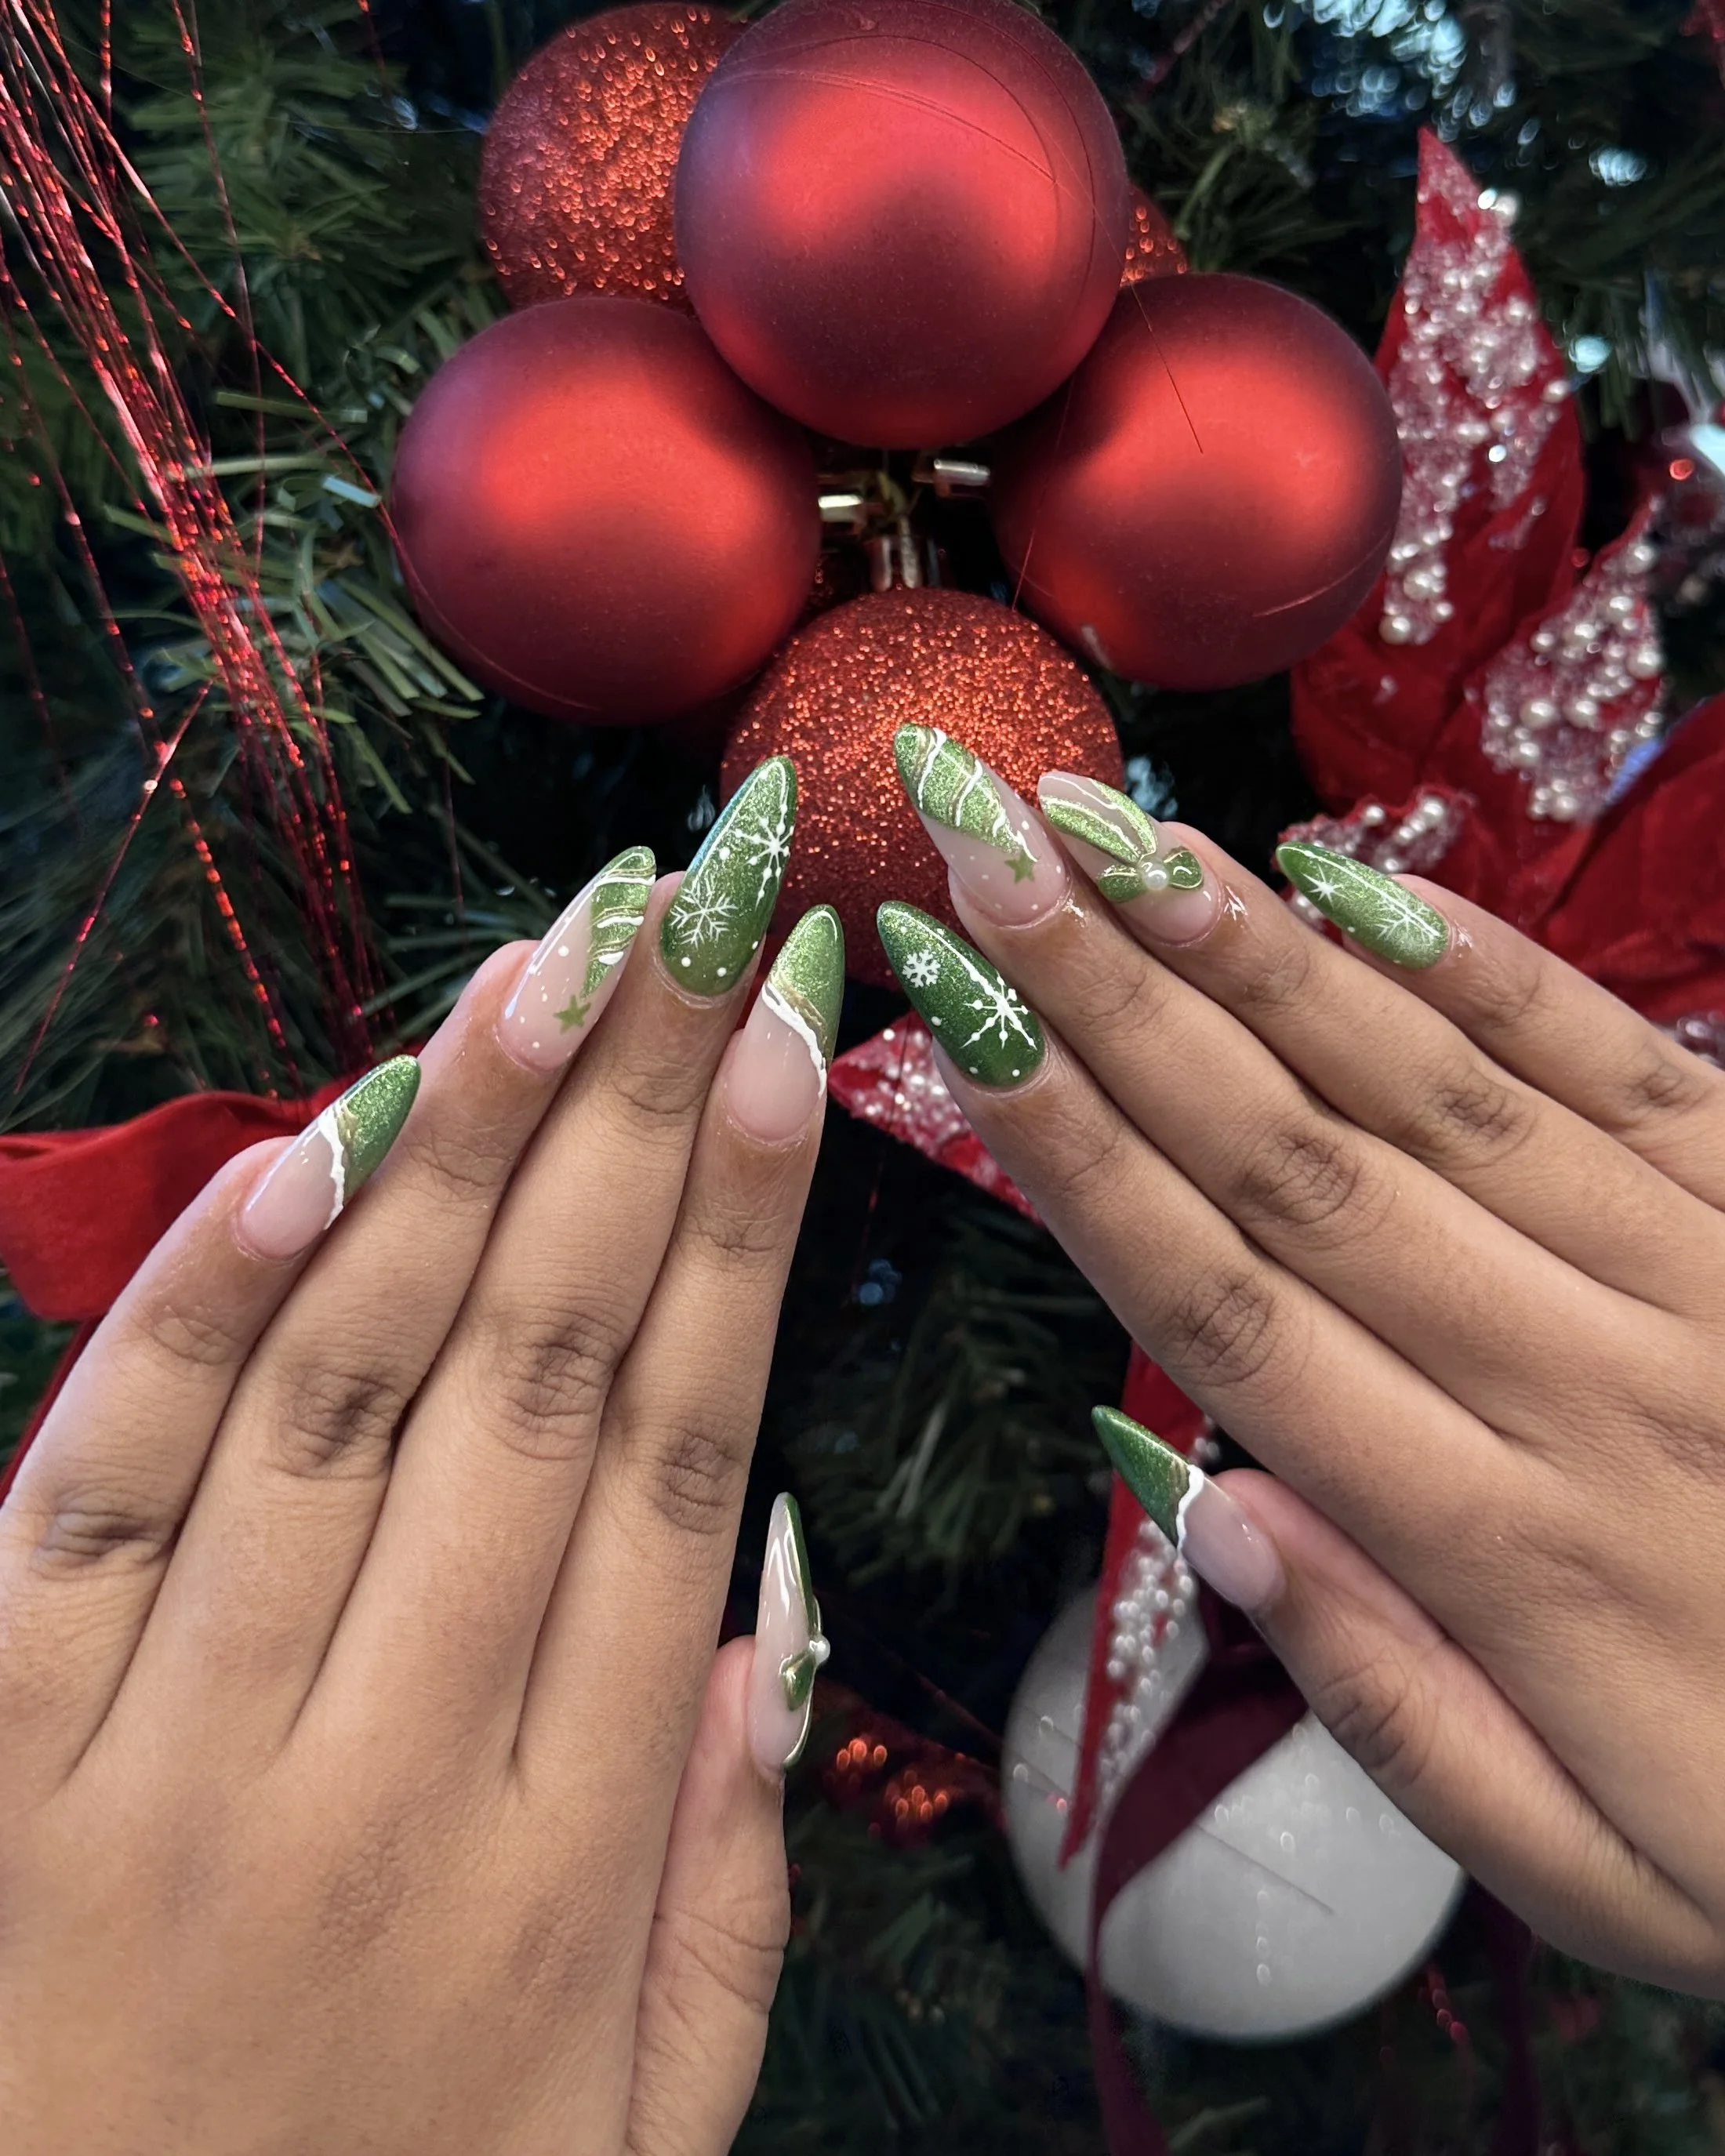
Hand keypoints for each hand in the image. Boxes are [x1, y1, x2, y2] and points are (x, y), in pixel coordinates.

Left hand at [0, 756, 836, 2155]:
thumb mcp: (632, 2145)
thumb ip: (722, 1894)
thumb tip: (757, 1623)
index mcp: (561, 1858)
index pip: (675, 1458)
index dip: (744, 1231)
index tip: (788, 1049)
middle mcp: (387, 1767)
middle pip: (537, 1369)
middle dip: (637, 1119)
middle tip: (700, 922)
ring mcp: (172, 1752)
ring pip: (343, 1387)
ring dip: (456, 1154)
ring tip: (552, 970)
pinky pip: (102, 1497)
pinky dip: (195, 1318)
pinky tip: (301, 1162)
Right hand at [879, 727, 1724, 1994]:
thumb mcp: (1590, 1872)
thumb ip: (1390, 1703)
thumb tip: (1207, 1510)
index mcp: (1498, 1543)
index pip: (1222, 1309)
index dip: (1071, 1154)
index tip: (955, 1027)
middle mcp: (1575, 1375)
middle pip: (1287, 1159)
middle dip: (1112, 997)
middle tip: (984, 850)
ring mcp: (1688, 1272)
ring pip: (1424, 1088)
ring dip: (1256, 952)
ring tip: (1117, 836)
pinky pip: (1609, 1060)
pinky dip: (1478, 964)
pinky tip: (1354, 875)